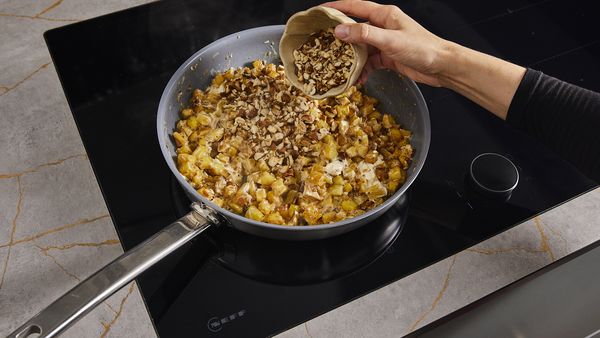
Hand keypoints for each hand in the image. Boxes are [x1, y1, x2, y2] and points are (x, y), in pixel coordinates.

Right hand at [322, 0, 449, 86]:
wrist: (442, 67)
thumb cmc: (422, 49)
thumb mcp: (390, 41)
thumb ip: (364, 35)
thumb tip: (339, 31)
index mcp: (384, 15)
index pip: (355, 7)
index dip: (336, 7)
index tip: (320, 12)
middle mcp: (383, 26)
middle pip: (355, 29)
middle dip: (340, 38)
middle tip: (322, 45)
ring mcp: (385, 42)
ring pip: (361, 48)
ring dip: (351, 59)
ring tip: (339, 69)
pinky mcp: (388, 57)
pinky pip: (369, 62)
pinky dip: (362, 70)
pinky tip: (358, 80)